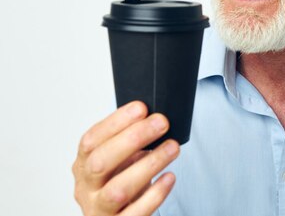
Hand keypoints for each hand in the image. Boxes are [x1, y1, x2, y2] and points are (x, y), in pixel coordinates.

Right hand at [72, 101, 179, 215]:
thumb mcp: (119, 162)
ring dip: (149, 164)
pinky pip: (135, 213)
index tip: (141, 108)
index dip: (115, 123)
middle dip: (132, 139)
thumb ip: (129, 144)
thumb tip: (154, 118)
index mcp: (83, 166)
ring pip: (118, 190)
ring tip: (172, 148)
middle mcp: (86, 189)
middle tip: (161, 123)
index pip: (90, 141)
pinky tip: (169, 177)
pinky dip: (155, 194)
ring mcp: (99, 211)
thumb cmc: (121, 184)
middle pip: (100, 163)